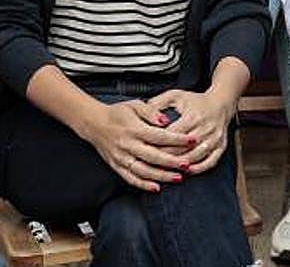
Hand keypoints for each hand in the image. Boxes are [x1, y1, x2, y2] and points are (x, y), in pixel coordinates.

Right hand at [79, 100, 193, 190]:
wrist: (93, 123)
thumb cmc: (118, 113)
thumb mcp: (135, 105)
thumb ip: (152, 111)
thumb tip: (166, 120)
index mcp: (134, 129)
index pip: (159, 136)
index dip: (177, 139)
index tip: (193, 140)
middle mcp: (127, 145)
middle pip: (153, 156)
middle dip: (172, 162)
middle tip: (188, 164)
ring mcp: (121, 158)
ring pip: (143, 171)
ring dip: (161, 176)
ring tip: (178, 178)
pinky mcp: (116, 166)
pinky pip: (130, 178)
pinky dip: (143, 185)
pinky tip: (156, 187)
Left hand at [148, 87, 237, 174]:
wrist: (221, 102)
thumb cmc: (195, 100)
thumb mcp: (175, 96)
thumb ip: (157, 104)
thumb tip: (141, 114)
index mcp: (193, 117)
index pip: (172, 136)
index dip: (158, 145)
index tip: (145, 151)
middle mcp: (206, 128)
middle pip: (182, 149)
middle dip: (166, 159)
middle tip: (151, 165)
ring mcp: (215, 138)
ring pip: (195, 157)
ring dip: (181, 166)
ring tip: (167, 170)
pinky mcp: (221, 145)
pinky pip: (211, 161)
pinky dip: (199, 168)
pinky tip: (188, 171)